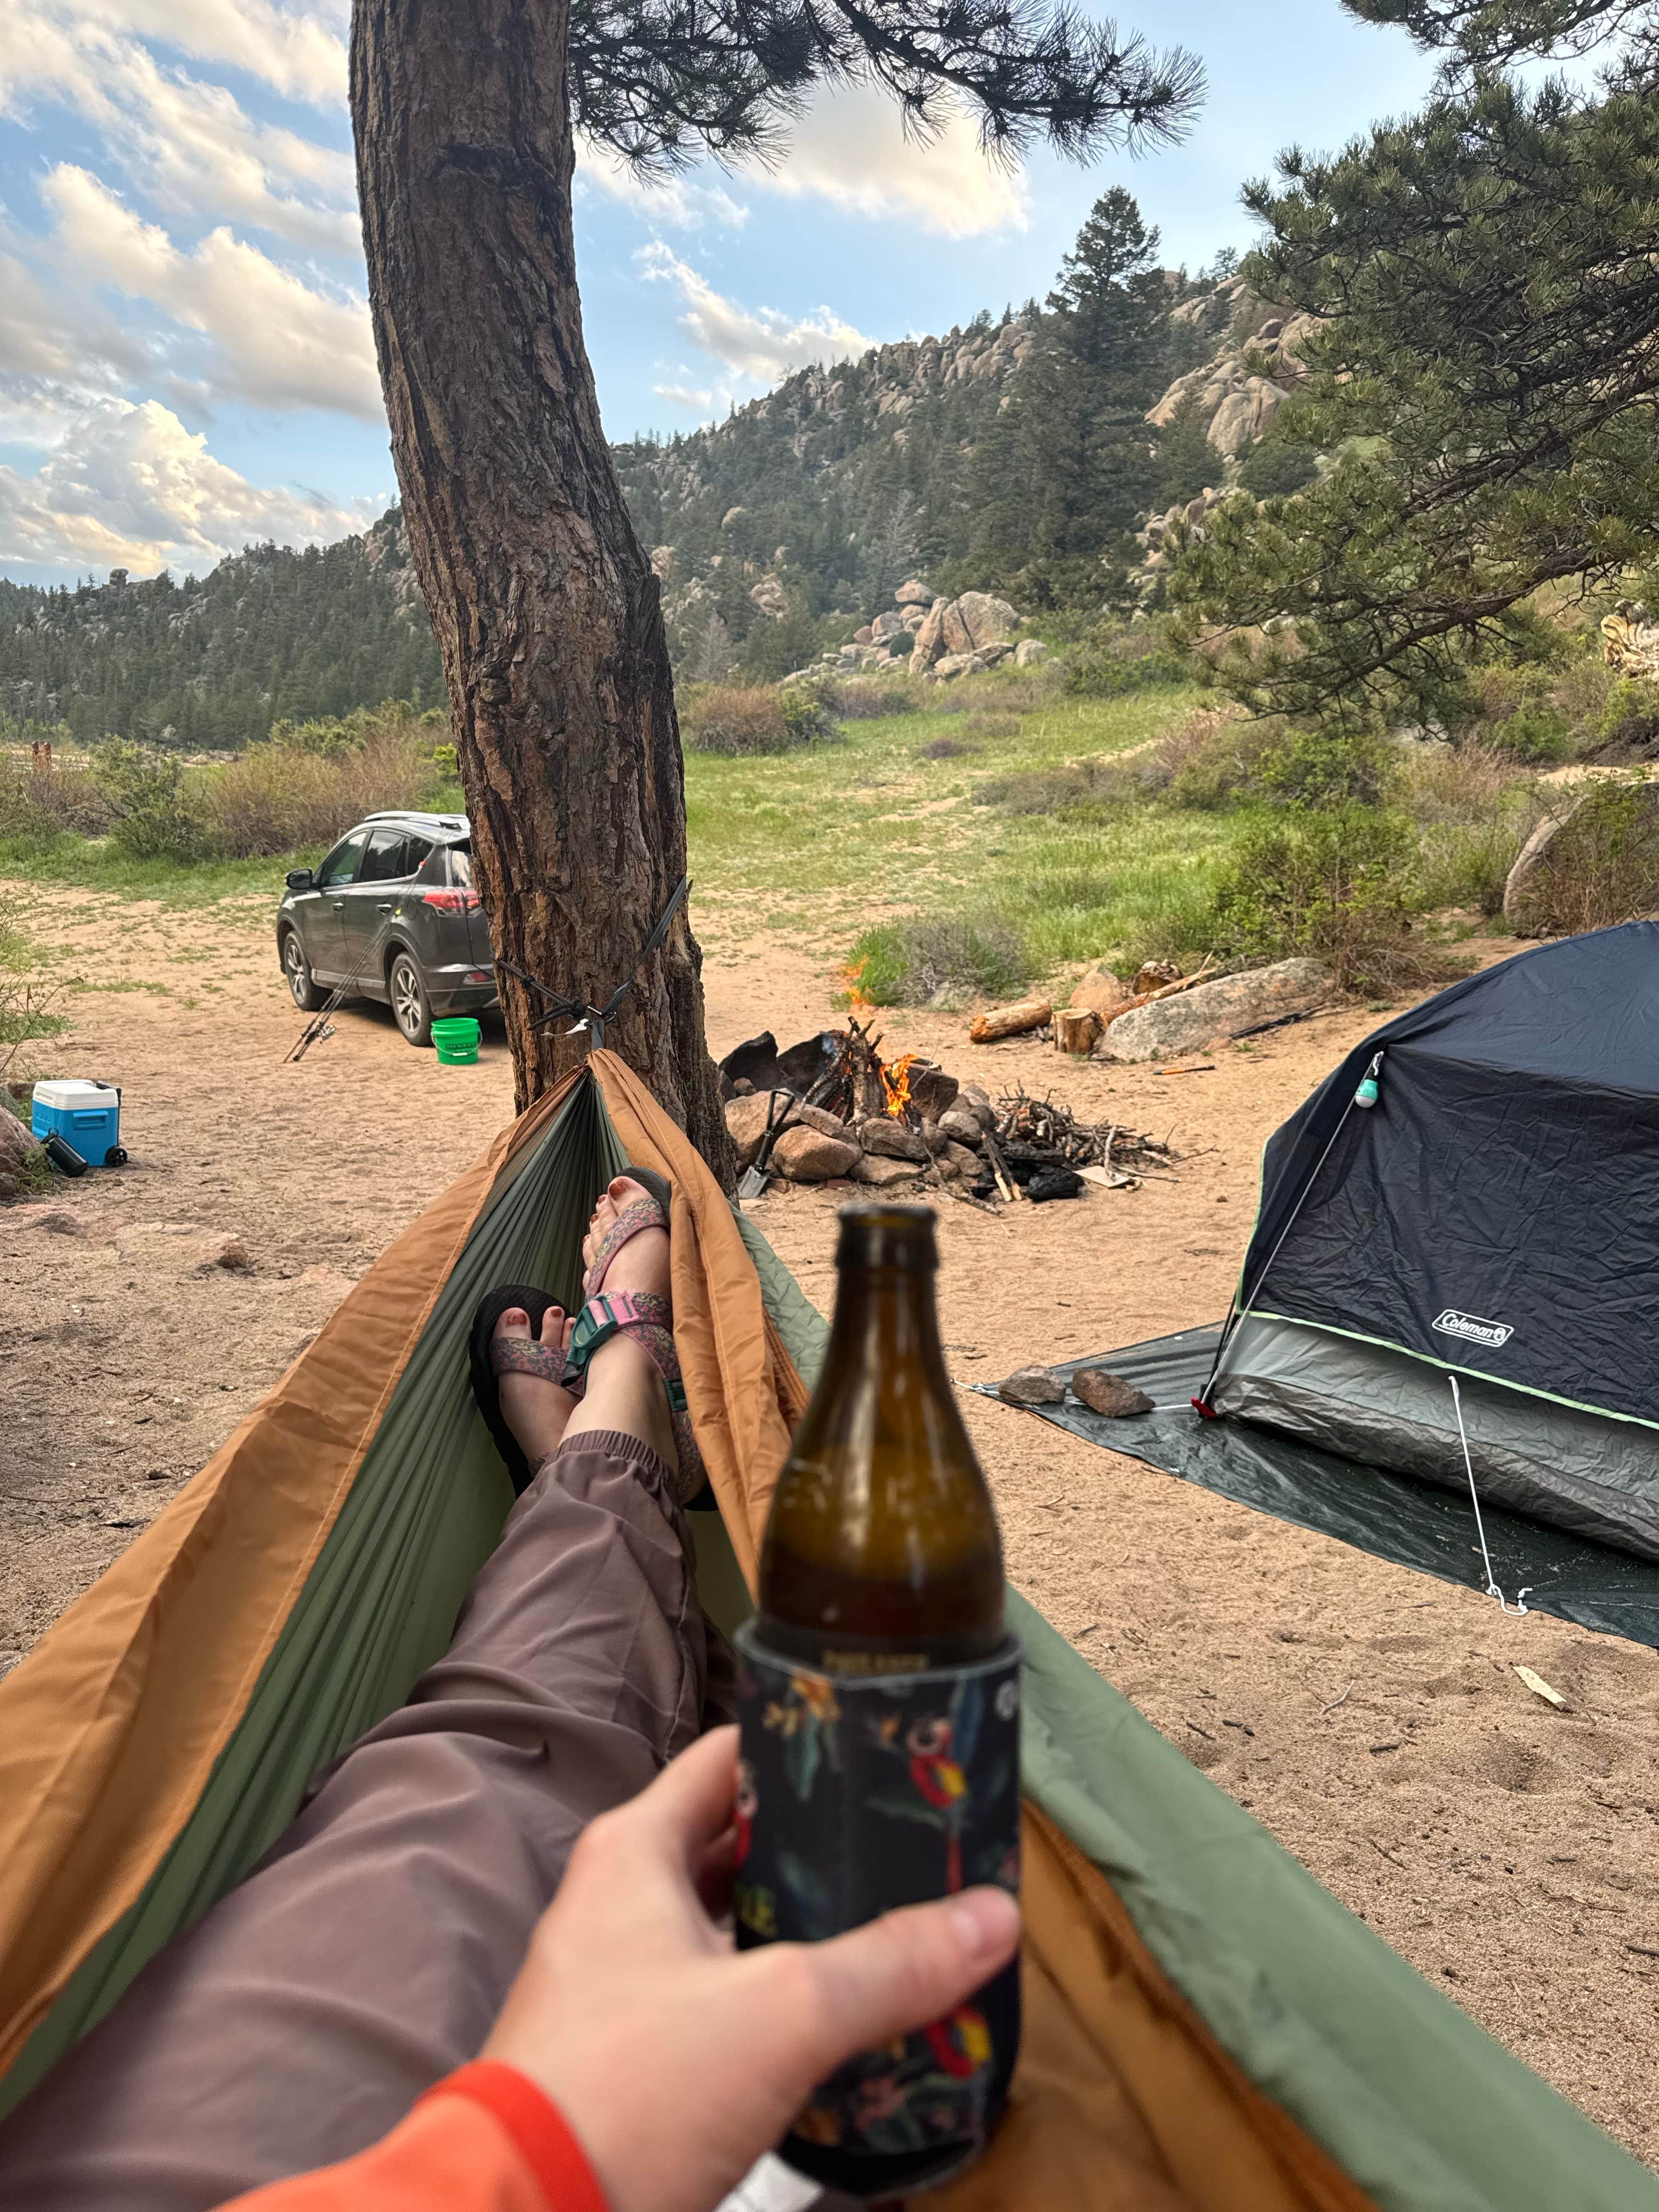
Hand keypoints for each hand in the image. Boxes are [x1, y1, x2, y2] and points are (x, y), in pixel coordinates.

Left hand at [483, 1726, 1019, 2211]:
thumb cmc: (630, 2090)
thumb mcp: (782, 2014)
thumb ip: (889, 1964)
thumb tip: (992, 1916)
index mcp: (636, 1852)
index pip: (730, 1758)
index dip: (804, 1746)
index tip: (883, 1751)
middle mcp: (621, 1902)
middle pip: (737, 1844)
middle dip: (820, 1848)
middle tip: (910, 1847)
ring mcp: (621, 1981)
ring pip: (731, 1927)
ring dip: (802, 1928)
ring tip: (895, 1927)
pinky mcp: (633, 2055)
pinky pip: (721, 2000)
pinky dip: (777, 1998)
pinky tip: (841, 2019)